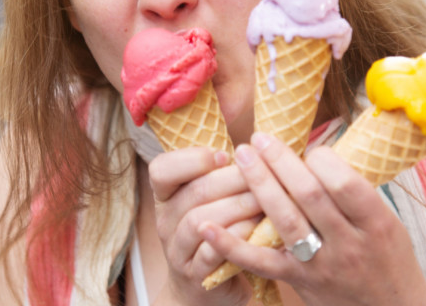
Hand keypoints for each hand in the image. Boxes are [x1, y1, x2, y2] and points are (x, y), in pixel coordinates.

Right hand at [148, 147, 258, 305]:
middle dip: (232, 179)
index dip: (192, 158)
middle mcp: (165, 221)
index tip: (225, 155)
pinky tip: (257, 228)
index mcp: (166, 197)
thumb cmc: (215, 233)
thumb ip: (220, 172)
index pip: (161, 169)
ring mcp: (177, 250)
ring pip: (200, 221)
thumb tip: (252, 137)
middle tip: (263, 172)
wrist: (201, 289)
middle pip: (194, 192)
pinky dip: (236, 237)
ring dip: (237, 207)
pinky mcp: (195, 276)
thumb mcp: (208, 201)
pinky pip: (212, 253)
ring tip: (265, 200)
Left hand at [199, 133, 425, 305]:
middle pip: (309, 195)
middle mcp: (348, 244)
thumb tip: (313, 152)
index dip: (320, 158)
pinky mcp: (297, 281)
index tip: (308, 148)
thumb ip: (353, 192)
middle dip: (280, 161)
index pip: (343, 183)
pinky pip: (261, 263)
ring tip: (242, 156)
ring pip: (284, 221)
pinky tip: (208, 226)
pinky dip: (231, 245)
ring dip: (259, 184)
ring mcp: (320, 265)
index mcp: (376, 223)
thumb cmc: (387, 257)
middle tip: (258, 138)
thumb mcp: (386, 221)